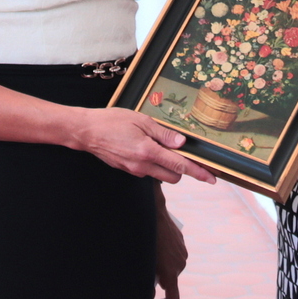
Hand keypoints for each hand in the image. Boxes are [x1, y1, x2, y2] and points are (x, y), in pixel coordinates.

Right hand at [71, 108, 216, 184]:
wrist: (86, 132)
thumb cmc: (111, 121)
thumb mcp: (141, 120)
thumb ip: (163, 133)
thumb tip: (182, 143)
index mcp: (148, 151)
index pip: (180, 166)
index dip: (198, 172)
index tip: (211, 178)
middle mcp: (143, 165)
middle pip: (174, 177)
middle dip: (182, 169)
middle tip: (182, 153)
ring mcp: (134, 170)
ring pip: (161, 175)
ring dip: (167, 166)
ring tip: (159, 146)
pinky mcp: (128, 171)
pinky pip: (147, 171)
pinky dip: (153, 164)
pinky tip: (144, 148)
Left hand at [154, 196, 187, 298]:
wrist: (153, 214)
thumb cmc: (144, 240)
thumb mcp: (143, 263)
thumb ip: (147, 280)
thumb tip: (150, 292)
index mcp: (170, 272)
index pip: (173, 297)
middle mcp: (180, 264)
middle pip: (170, 279)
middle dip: (159, 278)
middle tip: (146, 269)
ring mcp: (182, 253)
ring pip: (172, 265)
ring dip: (163, 265)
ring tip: (151, 253)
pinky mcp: (182, 243)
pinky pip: (174, 254)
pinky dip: (167, 254)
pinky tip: (156, 244)